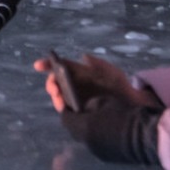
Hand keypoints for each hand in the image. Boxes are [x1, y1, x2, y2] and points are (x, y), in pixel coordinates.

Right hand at [33, 52, 160, 113]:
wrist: (131, 106)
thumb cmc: (120, 86)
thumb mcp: (112, 72)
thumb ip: (98, 64)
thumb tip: (84, 57)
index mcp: (79, 72)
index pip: (60, 66)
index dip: (47, 64)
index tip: (38, 66)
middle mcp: (74, 85)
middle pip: (56, 82)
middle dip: (51, 84)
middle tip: (54, 88)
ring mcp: (75, 99)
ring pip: (58, 96)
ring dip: (56, 97)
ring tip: (59, 100)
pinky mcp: (78, 112)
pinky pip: (66, 110)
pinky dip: (62, 108)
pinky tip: (65, 108)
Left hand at [60, 98, 162, 166]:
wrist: (146, 137)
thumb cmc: (126, 115)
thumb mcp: (107, 102)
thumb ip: (93, 105)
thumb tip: (88, 108)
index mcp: (84, 128)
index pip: (66, 119)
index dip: (66, 111)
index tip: (69, 105)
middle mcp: (87, 143)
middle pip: (75, 132)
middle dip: (76, 122)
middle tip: (82, 113)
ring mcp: (98, 152)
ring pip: (86, 140)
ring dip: (88, 132)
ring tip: (97, 122)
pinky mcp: (109, 158)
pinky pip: (98, 146)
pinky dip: (98, 139)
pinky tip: (108, 132)